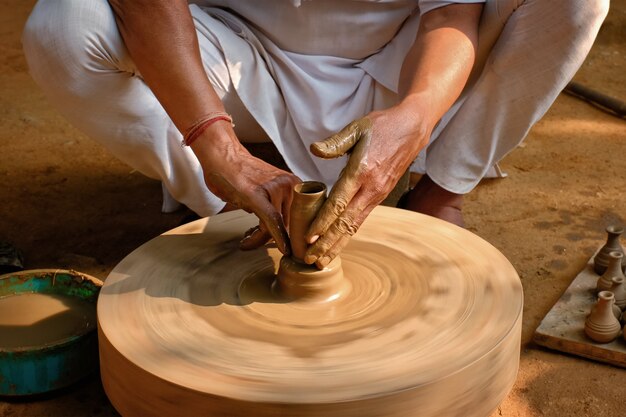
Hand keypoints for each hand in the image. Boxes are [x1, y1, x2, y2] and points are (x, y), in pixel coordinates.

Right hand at [192, 124, 300, 253]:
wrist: (224, 155)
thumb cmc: (243, 175)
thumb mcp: (270, 191)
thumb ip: (280, 207)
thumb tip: (284, 234)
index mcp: (297, 185)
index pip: (303, 220)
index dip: (296, 239)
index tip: (288, 250)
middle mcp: (291, 186)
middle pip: (289, 226)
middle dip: (273, 239)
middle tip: (254, 240)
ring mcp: (275, 189)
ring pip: (275, 227)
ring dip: (259, 238)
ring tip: (247, 239)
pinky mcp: (257, 195)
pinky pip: (270, 221)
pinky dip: (268, 237)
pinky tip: (256, 244)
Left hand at [303, 106, 430, 267]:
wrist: (413, 129)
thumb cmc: (382, 126)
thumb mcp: (357, 128)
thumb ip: (335, 142)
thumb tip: (314, 150)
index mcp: (362, 171)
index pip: (339, 203)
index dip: (323, 223)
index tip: (309, 238)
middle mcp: (371, 188)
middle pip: (346, 222)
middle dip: (327, 243)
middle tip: (310, 259)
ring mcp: (377, 194)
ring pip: (354, 225)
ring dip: (337, 244)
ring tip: (322, 260)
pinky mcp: (380, 196)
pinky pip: (361, 219)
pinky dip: (348, 234)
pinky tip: (338, 243)